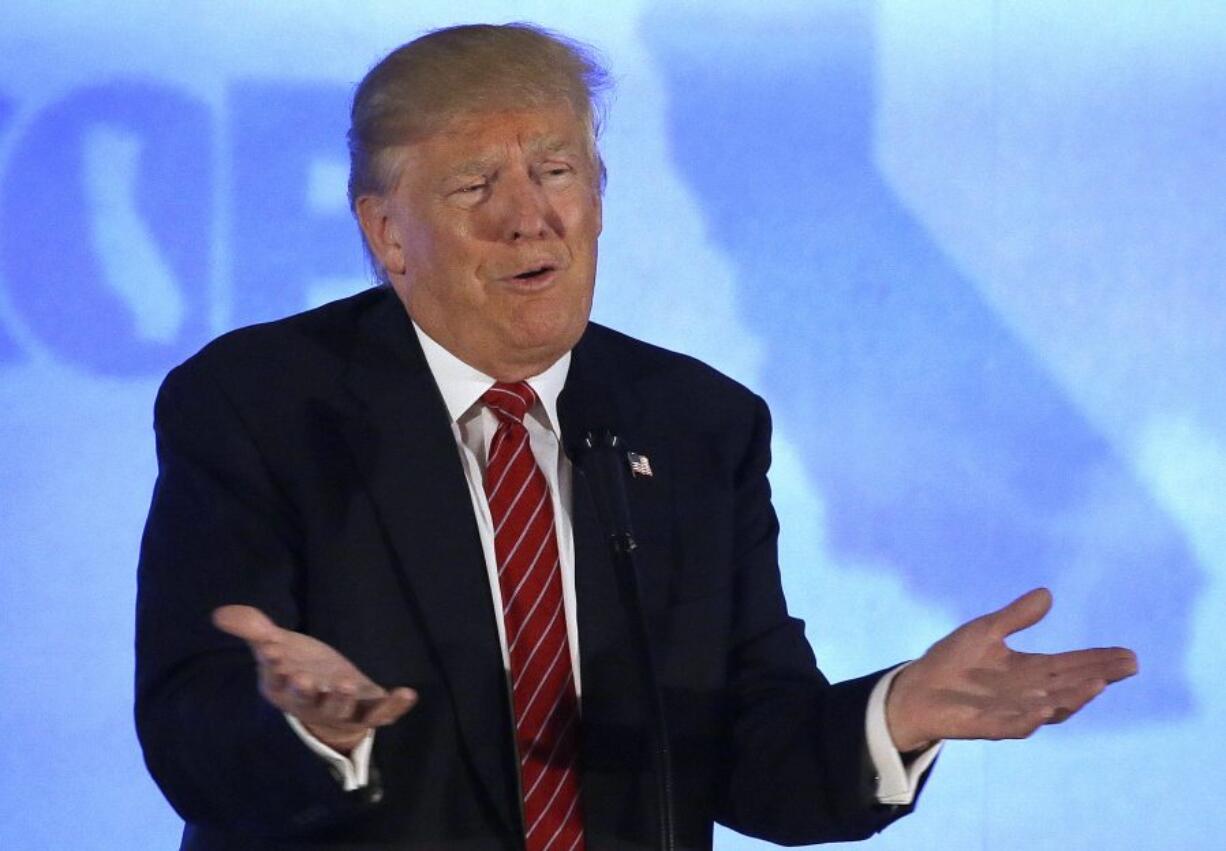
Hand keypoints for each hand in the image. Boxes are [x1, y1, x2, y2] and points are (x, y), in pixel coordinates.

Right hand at [213, 605, 416, 753]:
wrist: (325, 694)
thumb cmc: (296, 667)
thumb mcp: (273, 645)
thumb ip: (252, 628)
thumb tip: (220, 613)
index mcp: (282, 689)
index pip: (275, 680)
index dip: (274, 667)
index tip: (273, 650)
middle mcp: (310, 704)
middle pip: (307, 702)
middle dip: (306, 692)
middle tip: (305, 679)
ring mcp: (340, 710)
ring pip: (342, 711)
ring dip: (344, 701)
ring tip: (346, 685)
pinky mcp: (367, 710)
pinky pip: (382, 714)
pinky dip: (395, 707)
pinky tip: (408, 693)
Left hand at [885, 588, 1137, 752]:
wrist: (914, 689)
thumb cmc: (951, 661)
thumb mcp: (985, 631)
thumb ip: (1015, 617)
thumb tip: (1047, 593)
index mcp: (1028, 671)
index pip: (1070, 665)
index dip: (1098, 661)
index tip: (1128, 655)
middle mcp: (1026, 693)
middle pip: (1069, 685)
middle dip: (1097, 676)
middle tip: (1127, 666)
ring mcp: (1009, 711)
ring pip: (1049, 707)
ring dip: (1072, 698)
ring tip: (1097, 684)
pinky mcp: (986, 726)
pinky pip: (1012, 725)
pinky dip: (1029, 719)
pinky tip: (1044, 709)